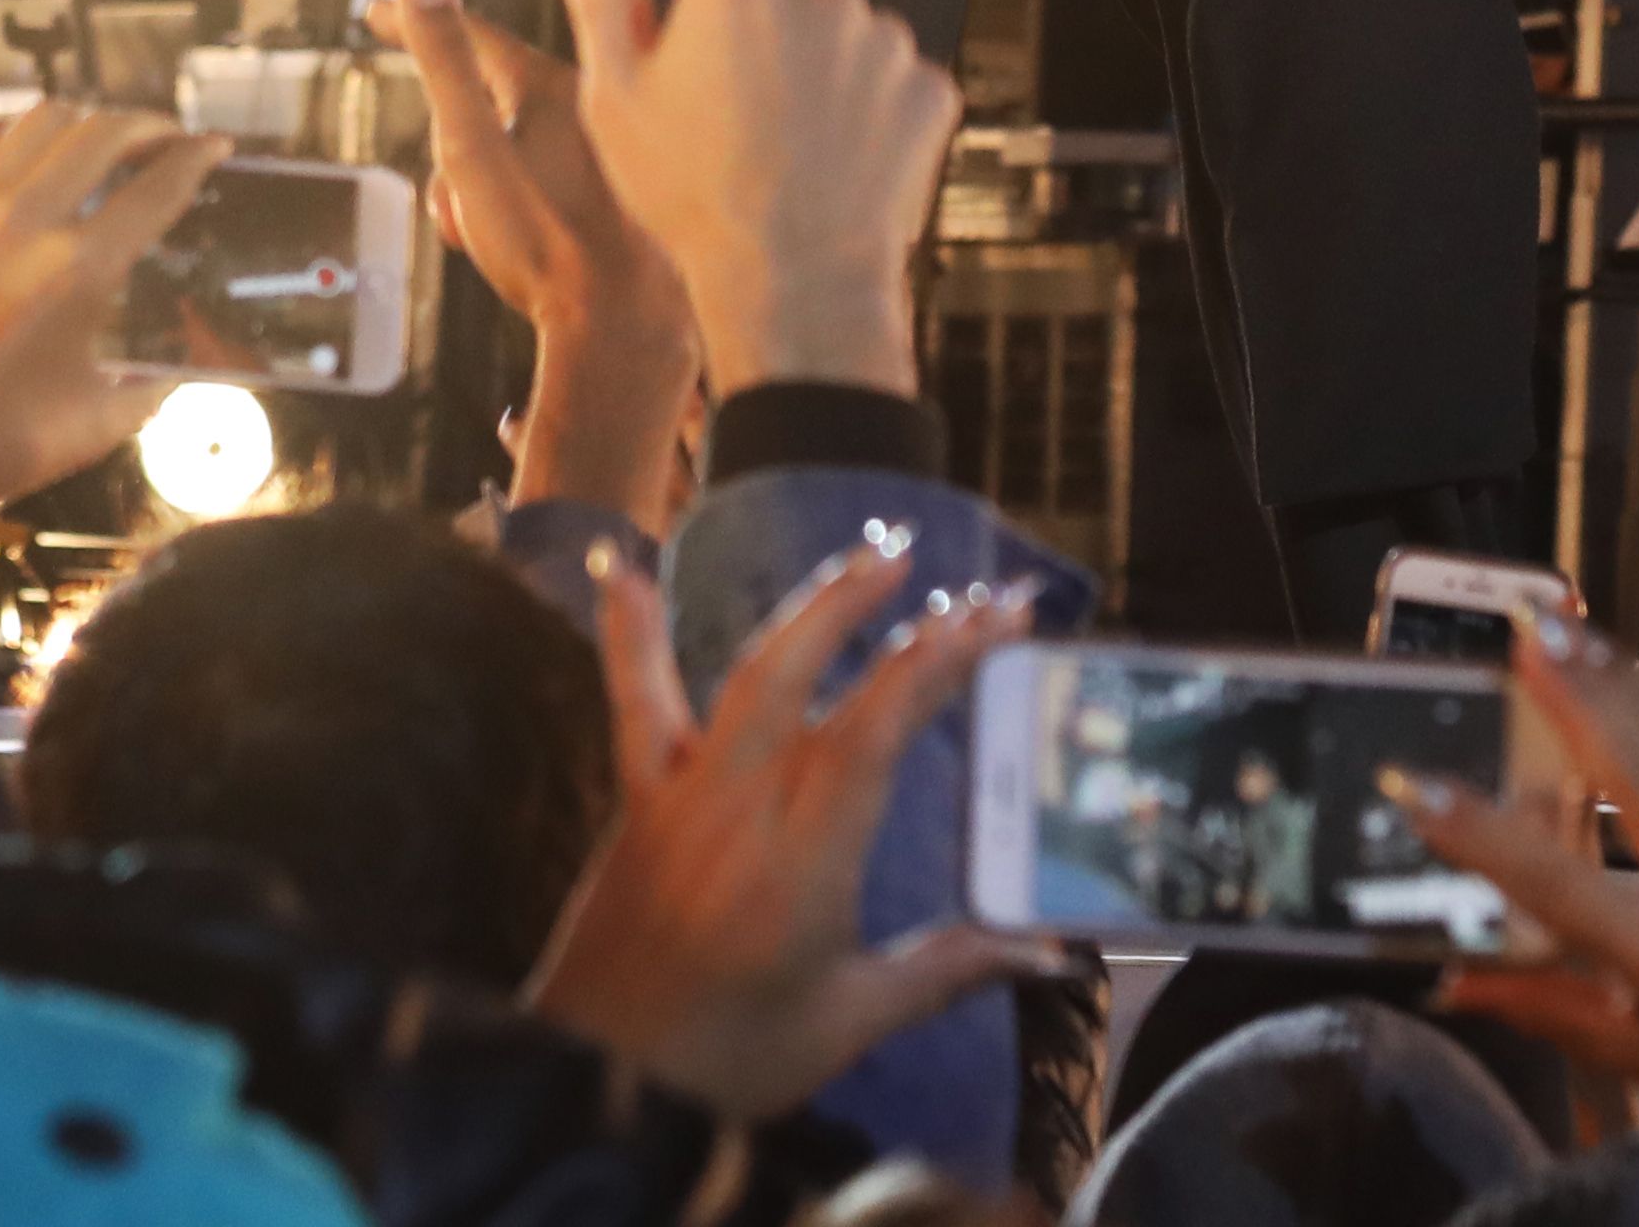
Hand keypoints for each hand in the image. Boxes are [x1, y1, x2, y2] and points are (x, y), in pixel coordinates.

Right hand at [371, 0, 699, 525]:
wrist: (626, 331)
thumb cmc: (547, 244)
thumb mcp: (472, 149)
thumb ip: (444, 62)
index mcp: (553, 86)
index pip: (473, 35)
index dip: (416, 23)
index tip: (380, 9)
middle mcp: (597, 107)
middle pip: (492, 106)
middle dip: (458, 154)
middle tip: (457, 207)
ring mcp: (616, 152)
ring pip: (522, 151)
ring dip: (491, 192)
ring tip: (495, 241)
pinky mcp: (631, 196)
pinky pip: (556, 184)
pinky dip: (532, 210)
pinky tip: (534, 252)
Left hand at [530, 538, 1053, 1114]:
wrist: (593, 1084)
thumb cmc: (726, 1061)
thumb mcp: (846, 1023)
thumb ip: (945, 972)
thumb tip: (1046, 952)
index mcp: (803, 857)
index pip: (878, 729)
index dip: (940, 661)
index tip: (998, 615)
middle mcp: (741, 804)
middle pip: (804, 676)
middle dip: (868, 609)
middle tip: (929, 563)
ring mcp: (682, 793)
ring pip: (742, 676)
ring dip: (805, 608)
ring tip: (863, 554)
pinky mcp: (639, 801)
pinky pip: (634, 702)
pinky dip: (629, 631)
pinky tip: (617, 564)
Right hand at [555, 0, 957, 399]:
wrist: (796, 282)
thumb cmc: (693, 196)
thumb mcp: (619, 99)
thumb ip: (604, 1)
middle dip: (769, 21)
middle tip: (737, 101)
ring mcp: (885, 40)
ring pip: (846, 35)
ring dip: (822, 68)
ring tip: (787, 148)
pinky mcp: (929, 90)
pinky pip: (892, 84)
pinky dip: (869, 112)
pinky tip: (835, 165)